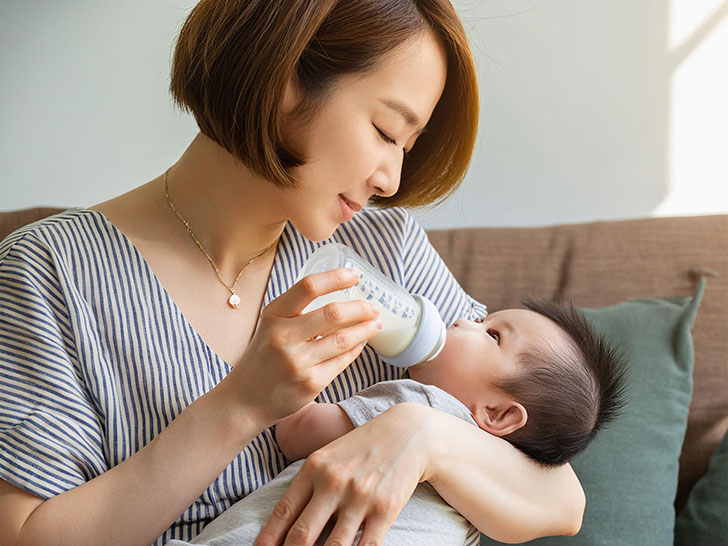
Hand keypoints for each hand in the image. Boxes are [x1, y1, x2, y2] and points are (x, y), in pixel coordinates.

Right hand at [219, 268, 381, 426]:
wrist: (245, 399)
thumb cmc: (264, 356)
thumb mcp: (271, 325)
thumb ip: (298, 310)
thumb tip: (341, 294)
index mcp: (274, 315)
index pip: (308, 287)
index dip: (336, 277)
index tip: (355, 275)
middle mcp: (283, 336)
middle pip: (333, 314)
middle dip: (361, 308)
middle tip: (374, 306)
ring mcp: (298, 362)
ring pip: (343, 339)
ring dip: (365, 329)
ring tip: (376, 323)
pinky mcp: (310, 383)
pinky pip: (342, 361)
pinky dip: (356, 349)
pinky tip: (361, 342)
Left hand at [254, 402, 432, 545]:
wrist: (407, 433)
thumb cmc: (361, 448)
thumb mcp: (328, 456)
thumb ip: (307, 485)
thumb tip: (285, 523)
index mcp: (314, 468)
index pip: (284, 512)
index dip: (268, 539)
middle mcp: (333, 482)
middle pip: (301, 535)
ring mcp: (359, 497)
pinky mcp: (384, 509)